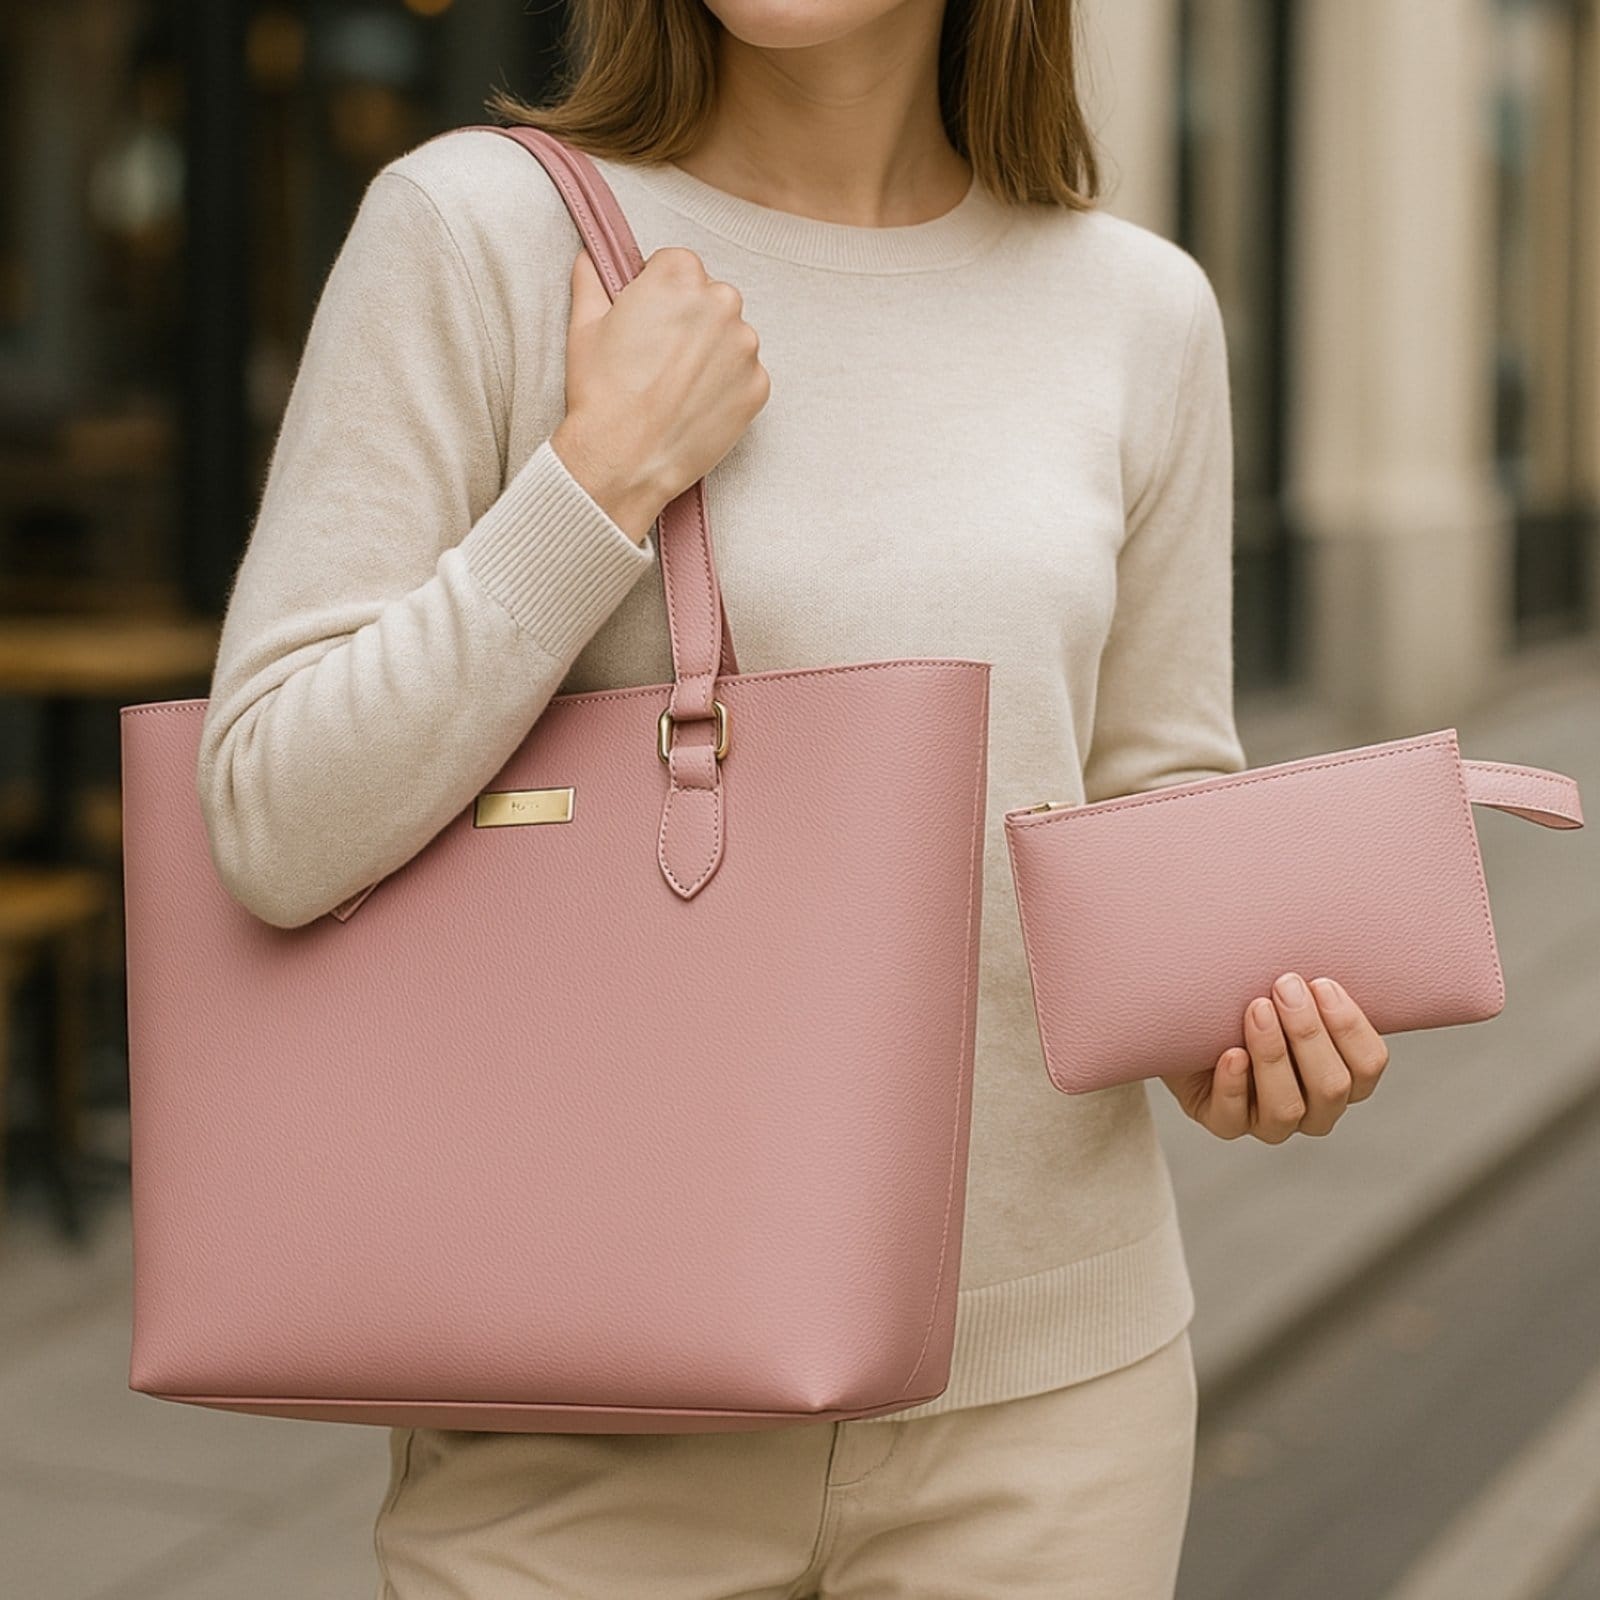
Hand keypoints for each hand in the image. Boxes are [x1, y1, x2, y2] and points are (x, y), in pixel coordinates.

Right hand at [552, 246, 770, 543]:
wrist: (623, 458)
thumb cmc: (602, 392)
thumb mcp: (584, 326)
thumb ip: (591, 281)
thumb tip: (589, 259)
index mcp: (679, 275)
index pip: (678, 266)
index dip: (659, 293)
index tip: (647, 320)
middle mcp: (722, 302)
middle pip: (710, 299)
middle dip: (690, 320)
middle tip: (660, 357)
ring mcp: (745, 347)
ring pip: (731, 337)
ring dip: (711, 353)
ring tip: (676, 386)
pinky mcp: (758, 387)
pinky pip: (745, 377)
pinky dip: (726, 388)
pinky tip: (694, 405)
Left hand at [1159, 973, 1390, 1141]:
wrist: (1188, 1014)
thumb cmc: (1248, 994)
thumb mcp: (1283, 985)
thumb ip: (1312, 978)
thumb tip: (1330, 923)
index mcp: (1343, 1073)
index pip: (1368, 1065)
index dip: (1350, 1027)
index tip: (1322, 982)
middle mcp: (1313, 1107)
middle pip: (1333, 1086)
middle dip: (1309, 1034)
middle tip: (1284, 986)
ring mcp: (1269, 1121)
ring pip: (1286, 1107)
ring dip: (1273, 1054)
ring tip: (1255, 1009)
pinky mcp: (1224, 1122)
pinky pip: (1233, 1118)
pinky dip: (1233, 1084)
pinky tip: (1230, 1053)